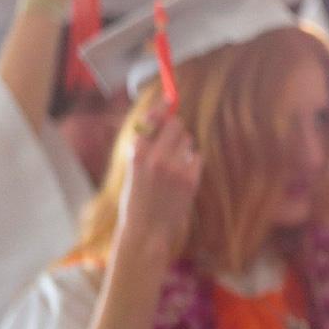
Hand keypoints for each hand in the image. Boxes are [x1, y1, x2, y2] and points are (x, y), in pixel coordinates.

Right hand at [115, 111, 203, 262]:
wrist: (146, 229)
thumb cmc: (137, 199)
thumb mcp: (132, 169)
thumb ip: (143, 146)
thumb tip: (157, 120)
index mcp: (136, 154)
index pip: (151, 120)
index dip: (160, 108)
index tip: (168, 99)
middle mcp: (156, 158)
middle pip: (176, 125)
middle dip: (175, 128)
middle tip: (172, 138)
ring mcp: (175, 169)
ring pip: (187, 140)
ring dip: (183, 146)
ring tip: (172, 165)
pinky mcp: (190, 179)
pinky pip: (196, 157)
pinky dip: (191, 162)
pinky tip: (181, 176)